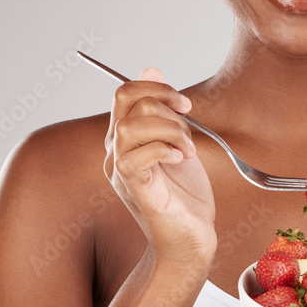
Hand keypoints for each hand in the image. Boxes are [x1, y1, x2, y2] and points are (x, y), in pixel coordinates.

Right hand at [105, 67, 215, 266]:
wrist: (190, 240)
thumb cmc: (184, 198)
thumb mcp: (179, 142)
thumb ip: (164, 110)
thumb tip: (151, 66)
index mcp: (124, 140)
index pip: (124, 93)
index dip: (155, 87)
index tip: (184, 104)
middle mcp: (116, 153)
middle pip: (127, 103)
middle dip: (165, 106)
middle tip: (189, 126)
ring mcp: (122, 173)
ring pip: (130, 128)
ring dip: (168, 130)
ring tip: (188, 149)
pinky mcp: (136, 191)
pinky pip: (135, 158)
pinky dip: (164, 150)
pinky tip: (181, 160)